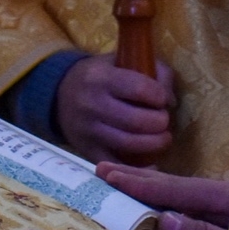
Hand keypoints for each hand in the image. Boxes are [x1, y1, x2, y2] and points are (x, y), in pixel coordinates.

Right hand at [54, 56, 178, 161]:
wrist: (58, 93)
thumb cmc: (99, 76)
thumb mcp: (120, 61)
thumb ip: (152, 71)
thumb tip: (170, 100)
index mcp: (101, 77)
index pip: (139, 88)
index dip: (159, 96)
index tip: (162, 99)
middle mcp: (91, 104)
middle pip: (136, 120)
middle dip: (160, 122)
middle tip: (164, 121)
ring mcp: (88, 130)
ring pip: (128, 144)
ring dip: (154, 144)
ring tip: (162, 138)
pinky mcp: (86, 150)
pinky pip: (115, 163)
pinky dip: (137, 168)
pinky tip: (151, 164)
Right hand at [98, 163, 228, 229]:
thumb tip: (164, 219)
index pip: (180, 189)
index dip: (143, 184)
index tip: (109, 175)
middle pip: (179, 186)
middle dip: (139, 178)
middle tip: (101, 168)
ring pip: (184, 198)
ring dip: (151, 191)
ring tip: (119, 182)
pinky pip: (194, 212)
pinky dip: (169, 207)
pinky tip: (154, 209)